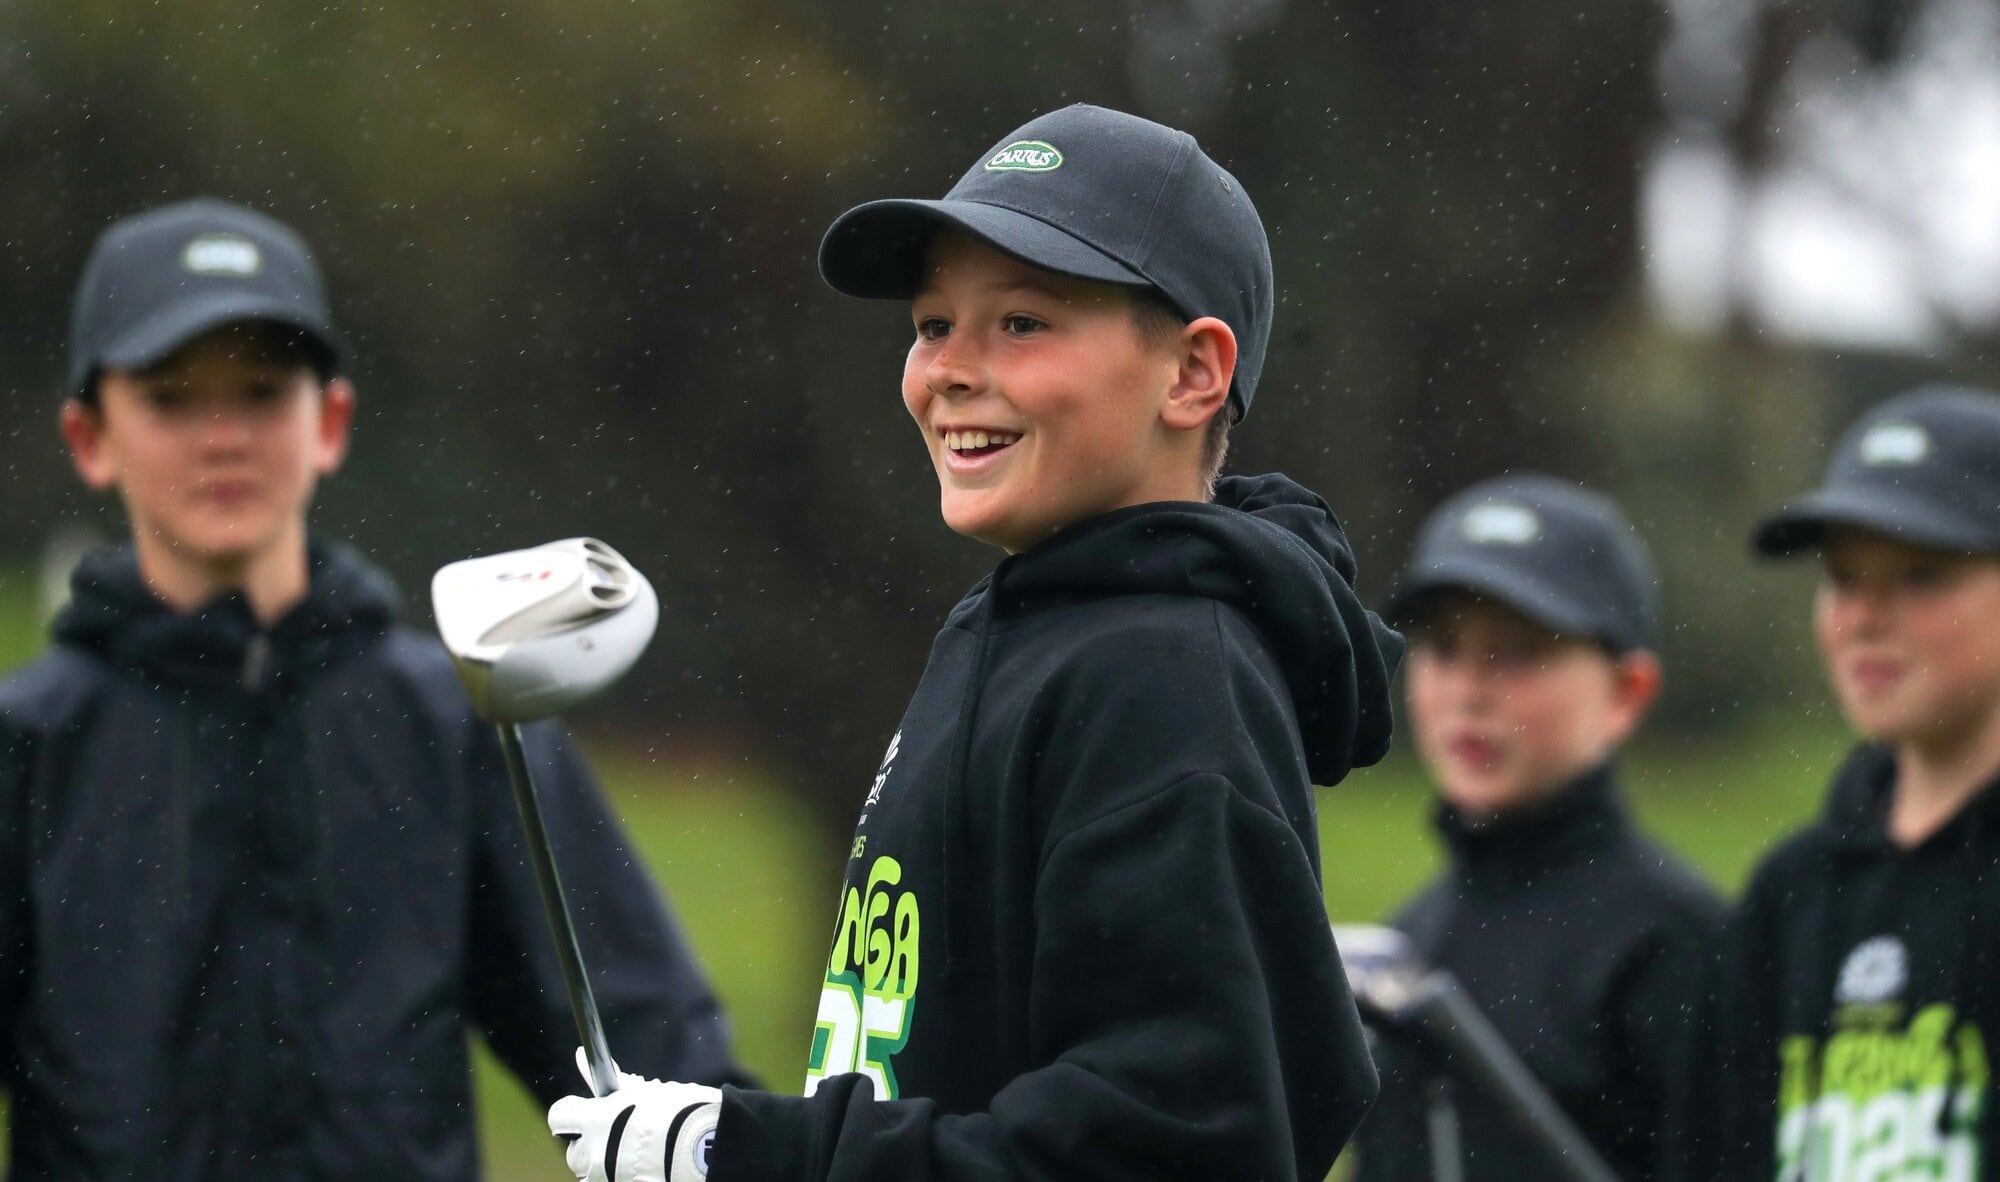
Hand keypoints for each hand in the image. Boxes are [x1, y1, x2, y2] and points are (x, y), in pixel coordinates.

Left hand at [548, 1048, 721, 1181]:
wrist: (708, 1152)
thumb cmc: (680, 1115)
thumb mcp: (644, 1093)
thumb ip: (612, 1082)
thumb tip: (580, 1054)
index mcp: (595, 1123)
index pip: (559, 1116)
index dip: (574, 1110)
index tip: (590, 1107)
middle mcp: (594, 1155)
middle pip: (575, 1149)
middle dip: (593, 1140)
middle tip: (621, 1130)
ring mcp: (606, 1179)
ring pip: (593, 1169)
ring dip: (608, 1159)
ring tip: (640, 1150)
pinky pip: (612, 1180)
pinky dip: (624, 1173)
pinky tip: (648, 1164)